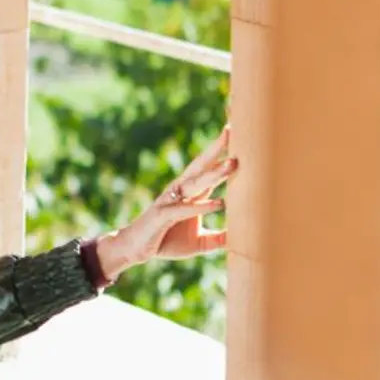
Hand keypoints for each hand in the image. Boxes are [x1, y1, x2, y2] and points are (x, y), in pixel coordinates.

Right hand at [96, 125, 236, 279]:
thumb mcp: (200, 242)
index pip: (210, 169)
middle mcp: (181, 191)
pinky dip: (202, 206)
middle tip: (232, 131)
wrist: (135, 248)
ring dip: (214, 173)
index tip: (237, 134)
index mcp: (192, 193)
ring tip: (232, 163)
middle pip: (202, 166)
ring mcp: (171, 201)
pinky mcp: (163, 215)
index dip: (222, 153)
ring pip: (195, 183)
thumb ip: (219, 239)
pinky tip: (220, 204)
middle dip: (217, 149)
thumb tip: (243, 242)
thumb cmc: (167, 240)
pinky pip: (185, 209)